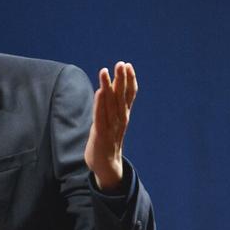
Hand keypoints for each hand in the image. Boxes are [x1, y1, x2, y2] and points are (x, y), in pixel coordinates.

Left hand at [84, 61, 136, 192]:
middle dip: (122, 79)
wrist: (107, 166)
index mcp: (124, 115)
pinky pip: (101, 117)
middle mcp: (120, 119)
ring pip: (110, 104)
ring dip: (108, 86)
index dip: (130, 80)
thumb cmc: (108, 140)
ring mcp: (111, 127)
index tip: (128, 65)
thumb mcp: (114, 121)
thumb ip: (114, 105)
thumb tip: (112, 86)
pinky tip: (99, 92)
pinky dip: (100, 104)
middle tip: (121, 63)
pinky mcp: (101, 134)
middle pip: (122, 96)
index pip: (129, 95)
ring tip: (105, 71)